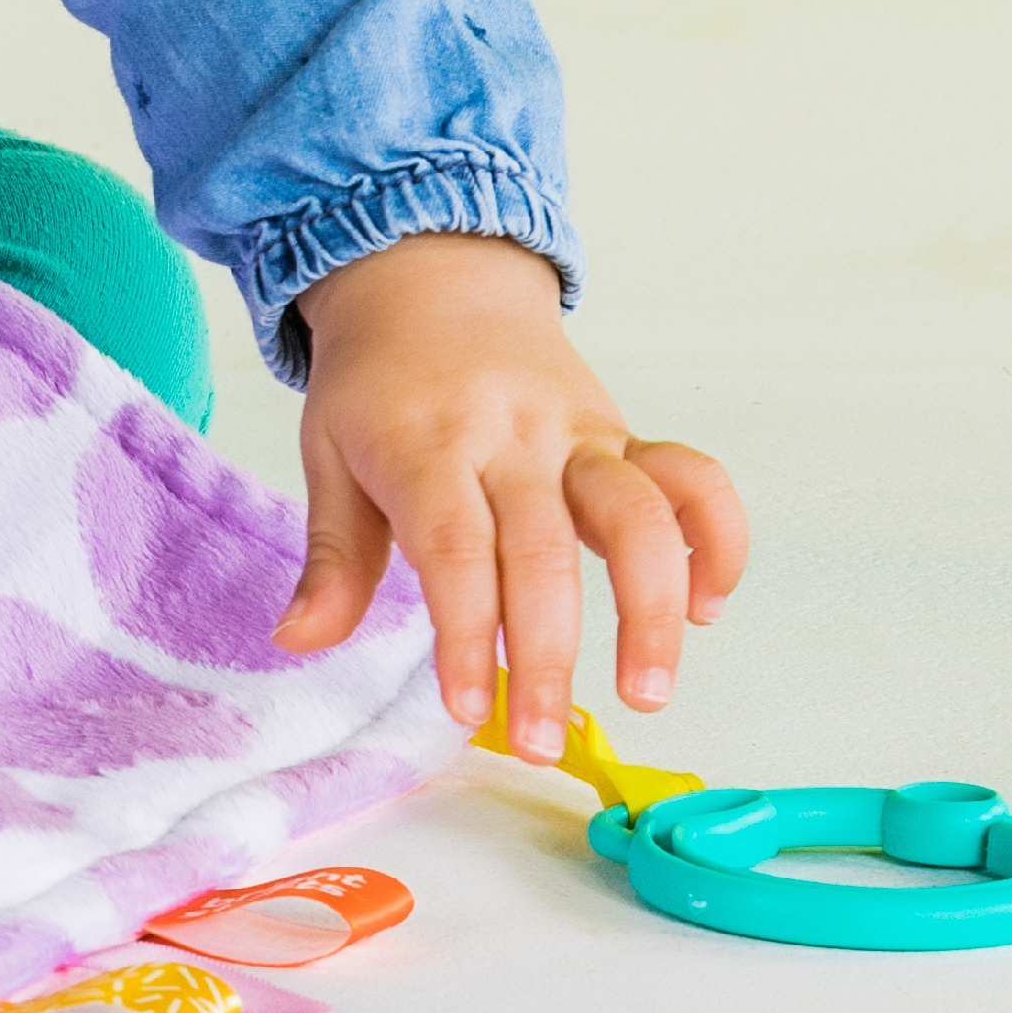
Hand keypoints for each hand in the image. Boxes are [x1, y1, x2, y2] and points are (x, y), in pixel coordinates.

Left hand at [270, 233, 746, 764]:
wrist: (430, 273)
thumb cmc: (377, 383)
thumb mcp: (328, 452)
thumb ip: (331, 556)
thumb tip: (296, 641)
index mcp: (427, 443)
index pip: (455, 548)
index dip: (465, 632)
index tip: (468, 711)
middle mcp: (509, 436)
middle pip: (542, 550)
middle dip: (547, 654)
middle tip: (542, 739)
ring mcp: (575, 431)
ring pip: (636, 512)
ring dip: (652, 605)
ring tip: (645, 691)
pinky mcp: (620, 431)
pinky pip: (689, 475)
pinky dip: (715, 537)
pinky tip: (707, 605)